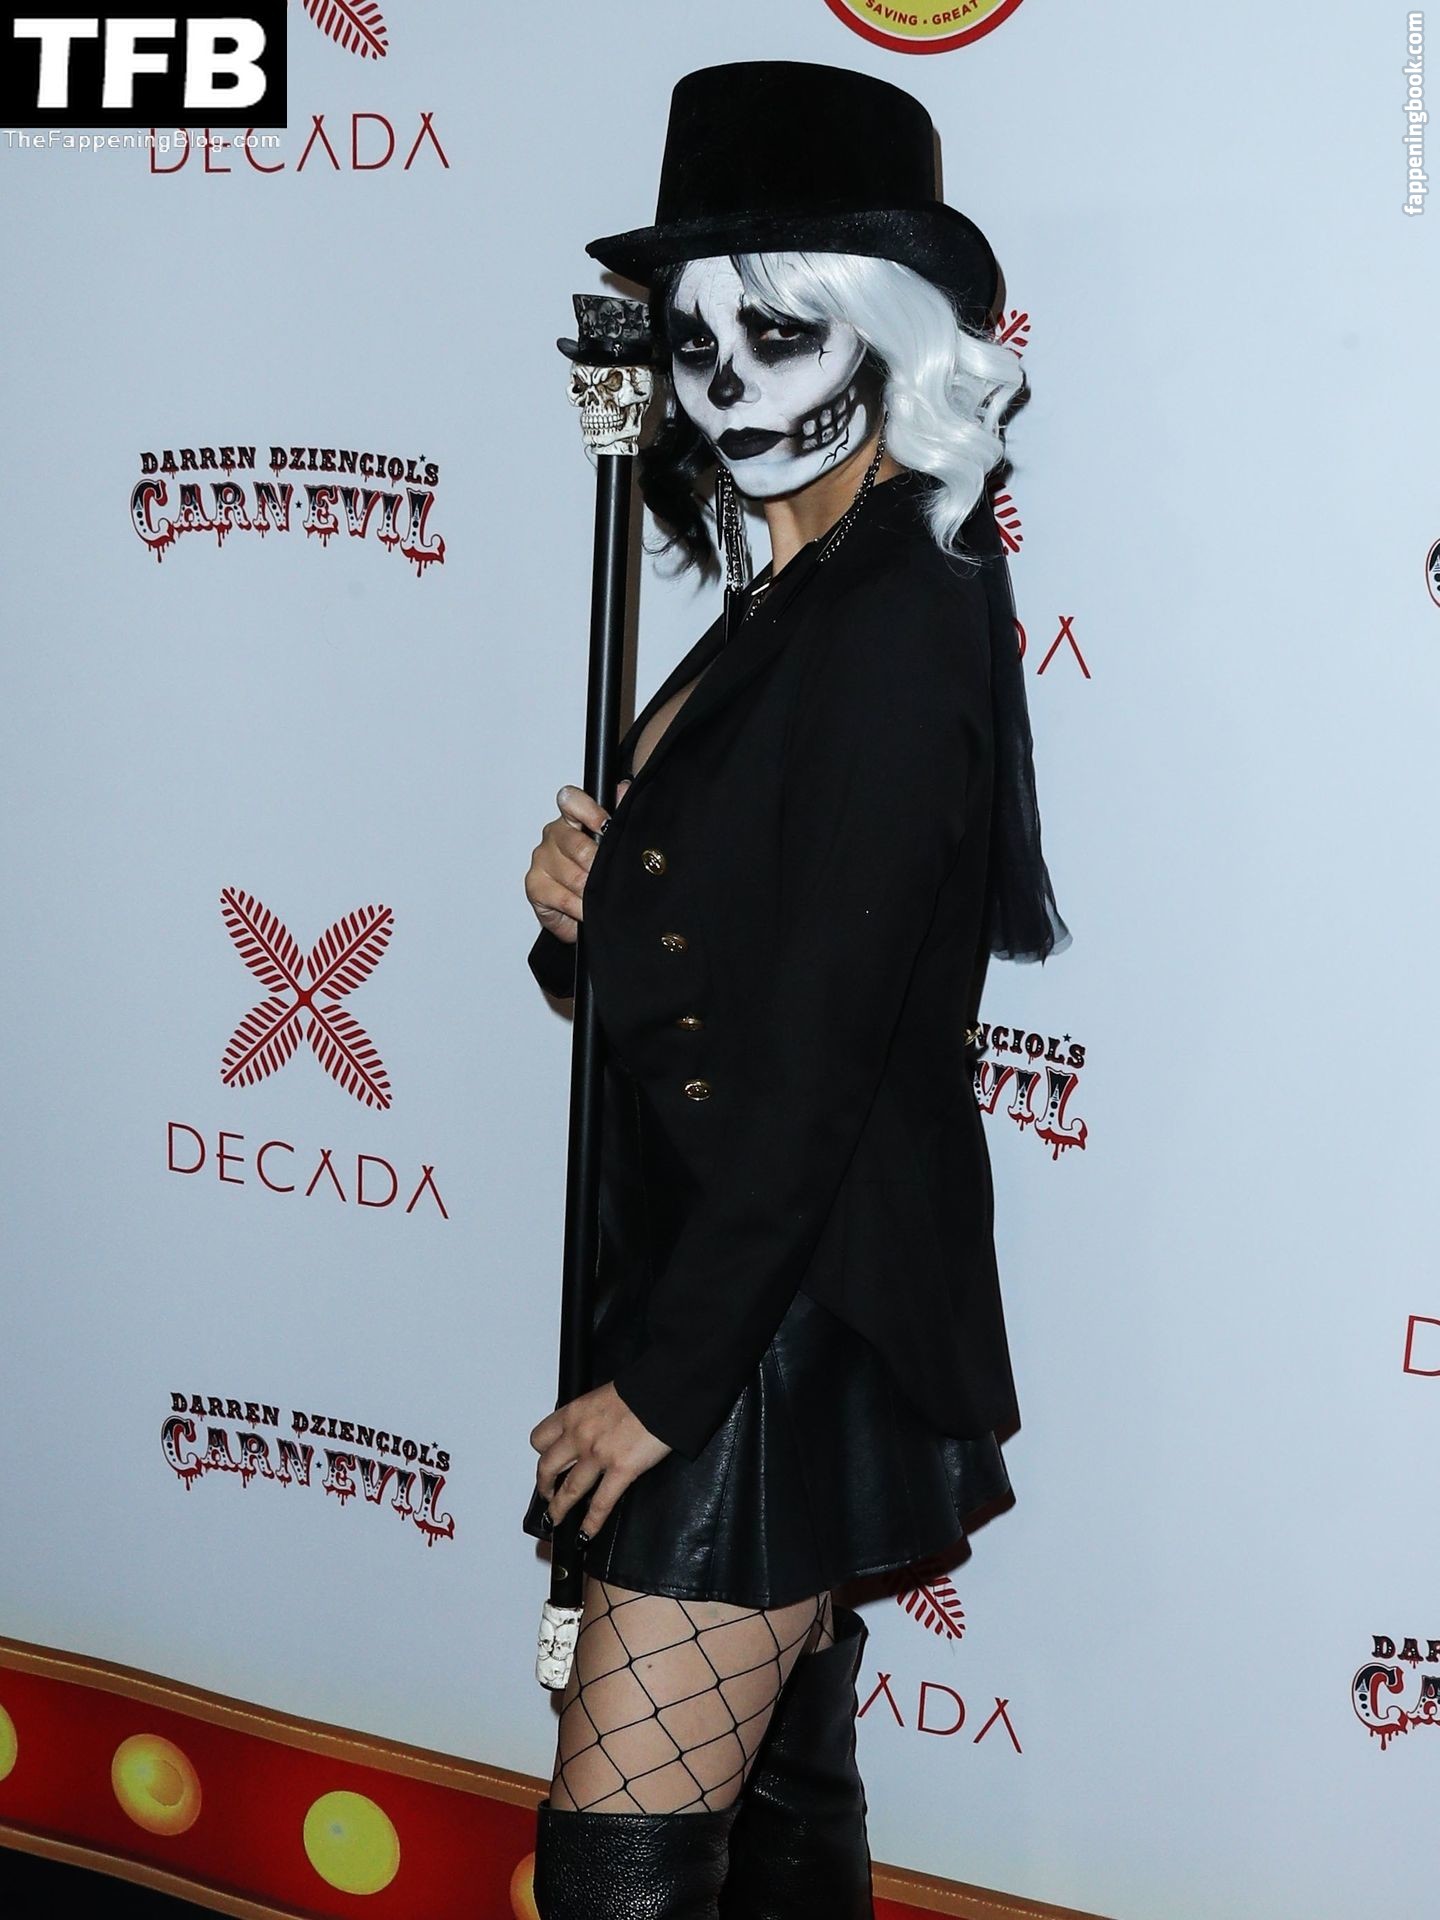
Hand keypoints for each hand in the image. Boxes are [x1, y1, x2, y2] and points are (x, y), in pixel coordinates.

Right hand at [525, 780, 632, 942]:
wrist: (579, 914)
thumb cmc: (595, 874)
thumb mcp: (612, 844)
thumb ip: (620, 813)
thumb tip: (624, 789)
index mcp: (571, 819)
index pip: (571, 800)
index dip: (589, 811)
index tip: (606, 827)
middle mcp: (553, 835)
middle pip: (576, 844)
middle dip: (598, 865)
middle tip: (611, 876)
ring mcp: (541, 859)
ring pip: (573, 874)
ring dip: (592, 891)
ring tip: (603, 898)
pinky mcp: (534, 884)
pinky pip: (562, 896)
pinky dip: (579, 906)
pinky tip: (587, 910)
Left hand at [530, 1379, 671, 1538]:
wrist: (665, 1391)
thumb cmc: (642, 1389)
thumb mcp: (605, 1395)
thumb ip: (592, 1415)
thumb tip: (593, 1430)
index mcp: (575, 1413)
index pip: (541, 1438)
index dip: (542, 1454)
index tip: (546, 1462)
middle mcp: (580, 1434)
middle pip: (547, 1467)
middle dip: (544, 1486)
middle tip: (547, 1495)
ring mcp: (598, 1455)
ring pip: (568, 1490)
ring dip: (559, 1509)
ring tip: (555, 1520)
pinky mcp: (621, 1470)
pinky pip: (601, 1504)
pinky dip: (590, 1523)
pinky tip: (586, 1534)